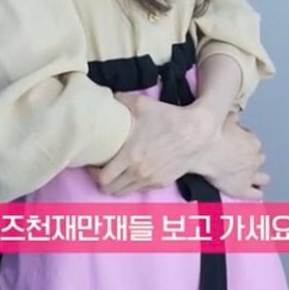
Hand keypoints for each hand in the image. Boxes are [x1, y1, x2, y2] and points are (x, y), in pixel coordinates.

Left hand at [88, 93, 217, 196]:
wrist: (197, 133)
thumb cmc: (168, 118)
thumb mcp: (142, 104)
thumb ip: (122, 100)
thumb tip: (109, 97)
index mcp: (130, 156)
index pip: (103, 178)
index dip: (92, 173)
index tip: (91, 164)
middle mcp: (138, 172)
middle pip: (109, 189)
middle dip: (101, 181)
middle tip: (99, 169)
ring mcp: (150, 180)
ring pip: (124, 192)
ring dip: (116, 184)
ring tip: (114, 172)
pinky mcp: (161, 182)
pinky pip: (139, 188)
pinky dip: (132, 183)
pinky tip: (132, 171)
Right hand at [193, 113, 269, 200]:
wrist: (202, 151)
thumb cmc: (212, 134)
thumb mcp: (224, 119)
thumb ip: (233, 118)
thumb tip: (236, 117)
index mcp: (252, 141)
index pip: (253, 140)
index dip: (244, 140)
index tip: (236, 141)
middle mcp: (255, 159)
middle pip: (259, 158)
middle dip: (251, 157)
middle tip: (239, 157)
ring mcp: (250, 175)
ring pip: (263, 178)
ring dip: (258, 176)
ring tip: (249, 175)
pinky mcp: (242, 189)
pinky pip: (256, 194)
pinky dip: (255, 193)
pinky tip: (252, 192)